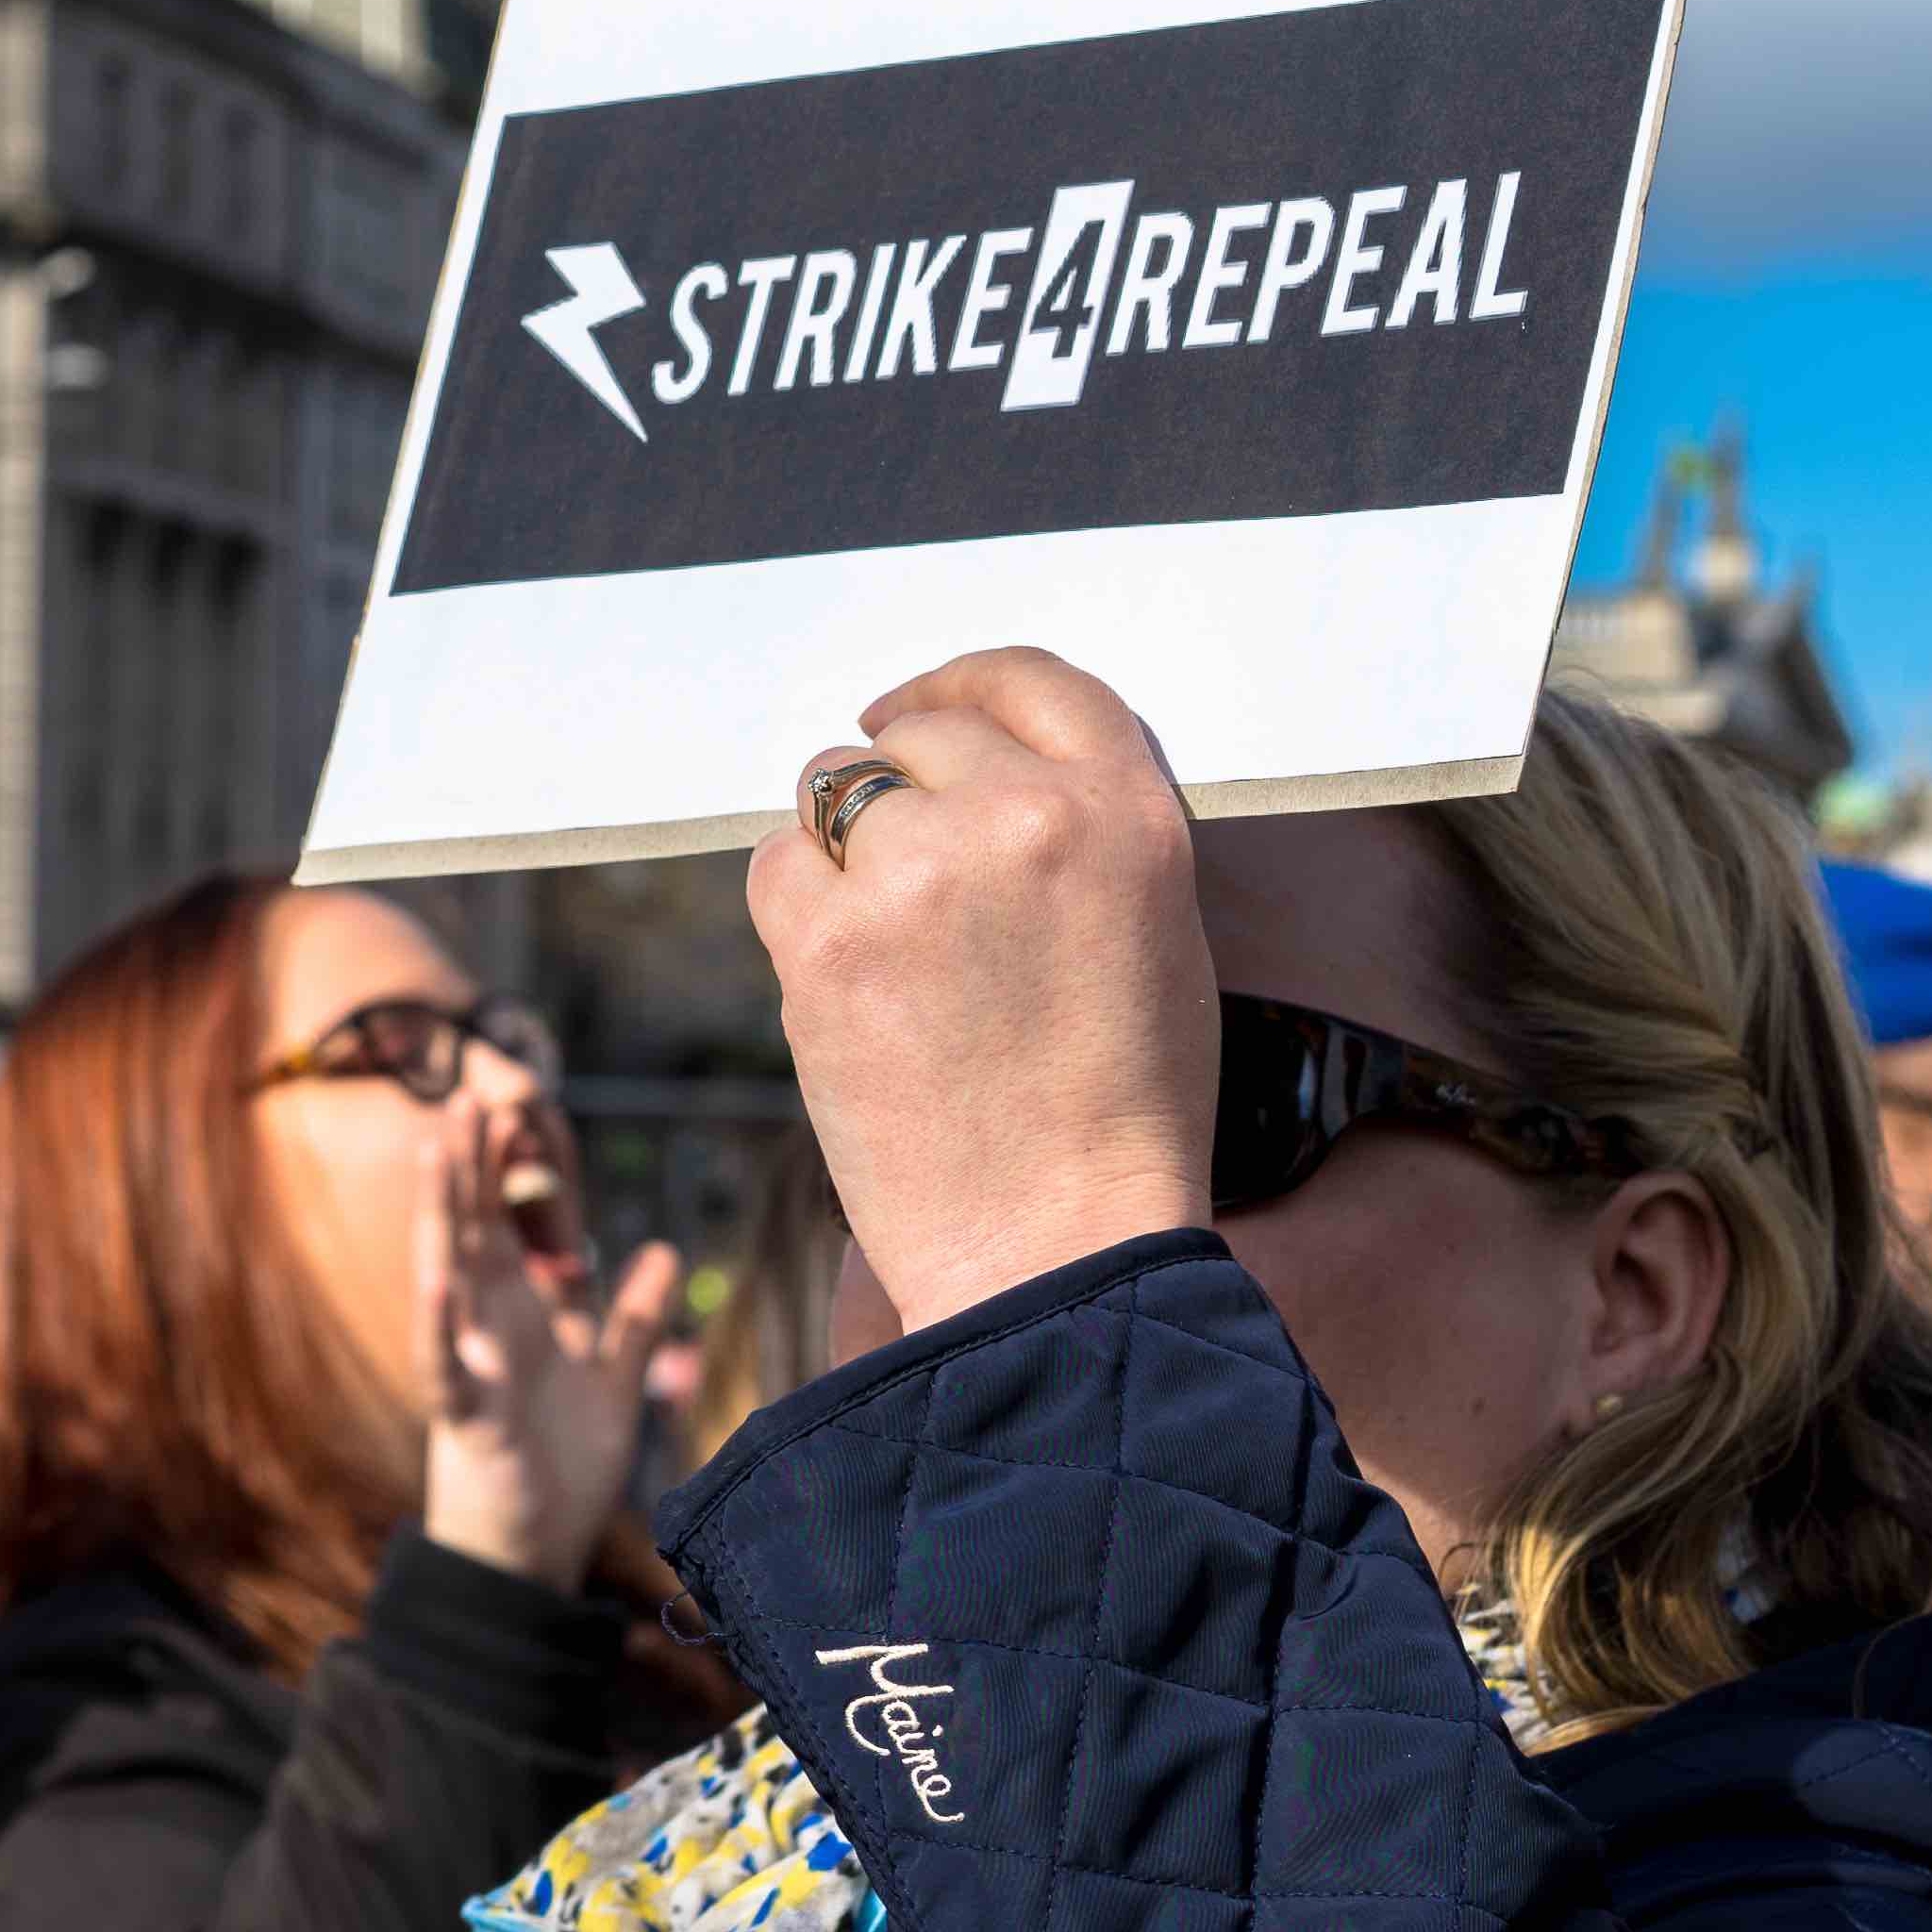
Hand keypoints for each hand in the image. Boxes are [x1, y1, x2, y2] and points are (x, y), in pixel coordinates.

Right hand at [418, 1126, 684, 1591]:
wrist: (529, 1555)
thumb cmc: (560, 1469)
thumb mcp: (613, 1381)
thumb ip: (636, 1318)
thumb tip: (666, 1251)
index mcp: (518, 1316)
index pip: (506, 1224)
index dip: (506, 1167)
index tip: (512, 1103)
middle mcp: (486, 1328)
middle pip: (471, 1230)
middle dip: (468, 1166)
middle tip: (465, 1093)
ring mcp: (469, 1365)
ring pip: (447, 1275)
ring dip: (441, 1214)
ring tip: (436, 1151)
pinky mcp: (464, 1414)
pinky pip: (444, 1362)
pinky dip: (438, 1323)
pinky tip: (437, 1281)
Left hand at [745, 648, 1216, 1333]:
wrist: (1055, 1249)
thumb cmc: (1115, 1116)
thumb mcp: (1154, 938)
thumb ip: (1079, 837)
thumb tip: (977, 775)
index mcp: (1129, 815)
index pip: (1032, 682)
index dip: (962, 685)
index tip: (913, 710)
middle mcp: (1027, 820)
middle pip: (921, 733)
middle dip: (899, 790)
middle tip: (904, 880)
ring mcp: (921, 873)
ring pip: (833, 790)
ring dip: (841, 848)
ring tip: (888, 953)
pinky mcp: (828, 939)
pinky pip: (776, 867)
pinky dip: (796, 913)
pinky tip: (846, 986)